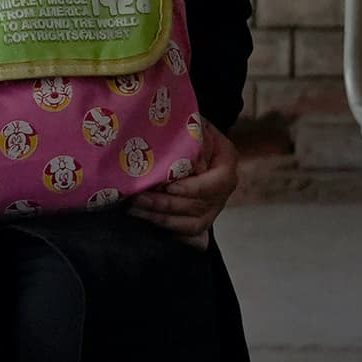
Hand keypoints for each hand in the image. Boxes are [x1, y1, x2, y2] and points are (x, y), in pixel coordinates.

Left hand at [132, 119, 237, 239]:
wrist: (195, 146)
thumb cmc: (192, 133)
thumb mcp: (196, 126)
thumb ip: (190, 132)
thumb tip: (175, 138)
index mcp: (226, 165)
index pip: (216, 183)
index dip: (192, 188)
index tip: (168, 187)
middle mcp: (223, 191)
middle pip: (197, 206)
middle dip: (165, 204)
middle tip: (138, 198)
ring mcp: (213, 209)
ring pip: (191, 224)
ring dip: (160, 219)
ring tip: (135, 209)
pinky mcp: (201, 220)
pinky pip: (187, 235)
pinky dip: (167, 231)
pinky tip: (146, 221)